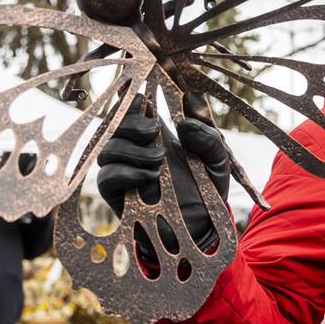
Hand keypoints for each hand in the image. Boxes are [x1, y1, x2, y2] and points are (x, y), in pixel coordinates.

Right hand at [96, 96, 230, 251]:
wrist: (202, 229)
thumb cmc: (208, 189)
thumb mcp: (217, 160)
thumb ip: (208, 138)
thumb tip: (183, 124)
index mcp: (156, 134)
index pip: (132, 107)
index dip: (130, 97)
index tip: (142, 94)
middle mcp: (135, 149)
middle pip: (113, 123)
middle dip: (130, 122)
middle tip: (154, 131)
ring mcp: (123, 171)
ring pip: (107, 148)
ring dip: (132, 150)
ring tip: (159, 162)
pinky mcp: (117, 196)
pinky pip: (106, 177)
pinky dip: (126, 172)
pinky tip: (149, 177)